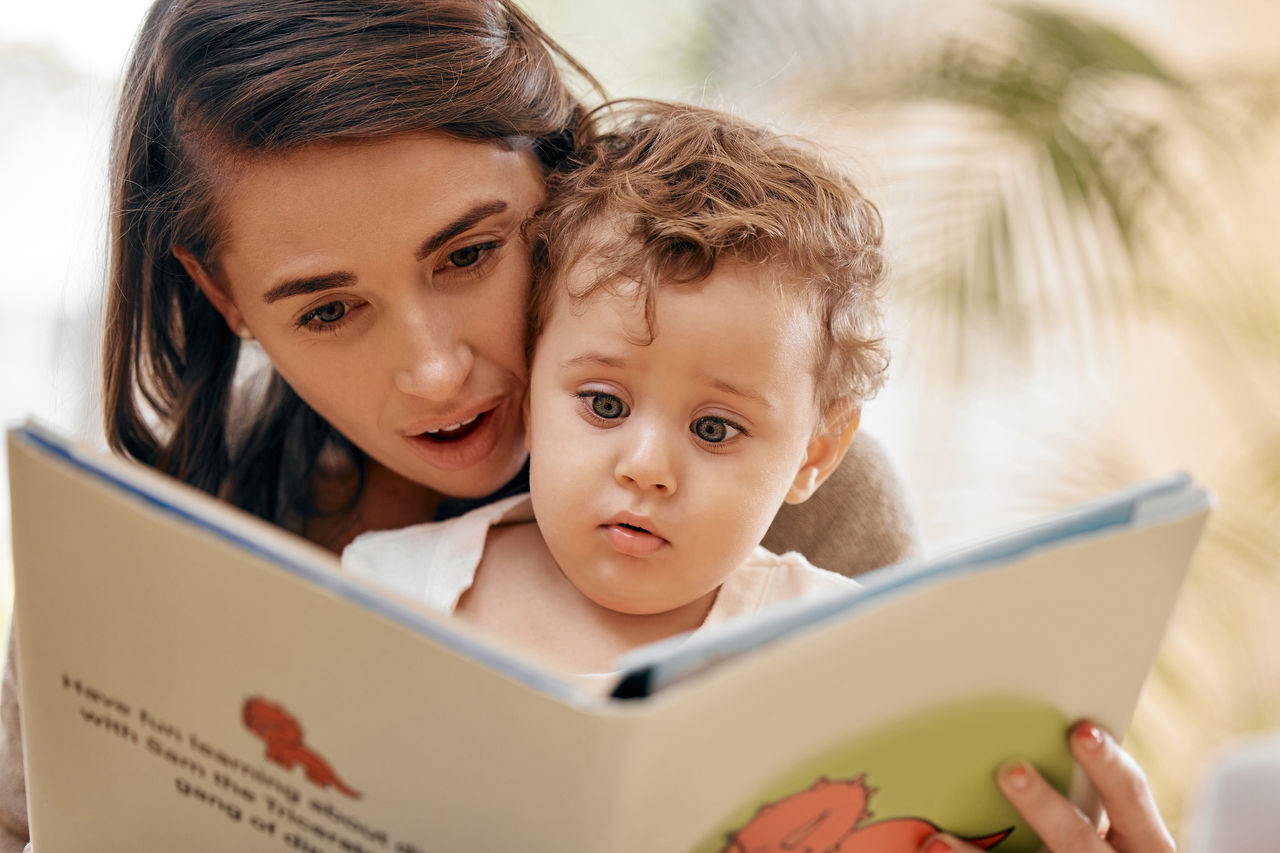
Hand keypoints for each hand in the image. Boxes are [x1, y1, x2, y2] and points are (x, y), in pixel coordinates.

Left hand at [918, 720, 1175, 852]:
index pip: (1130, 795)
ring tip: (937, 841)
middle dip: (1045, 807)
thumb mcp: (1111, 838)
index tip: (1080, 730)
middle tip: (1010, 772)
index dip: (1107, 763)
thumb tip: (1009, 752)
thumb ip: (1080, 804)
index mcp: (1144, 844)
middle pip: (1078, 841)